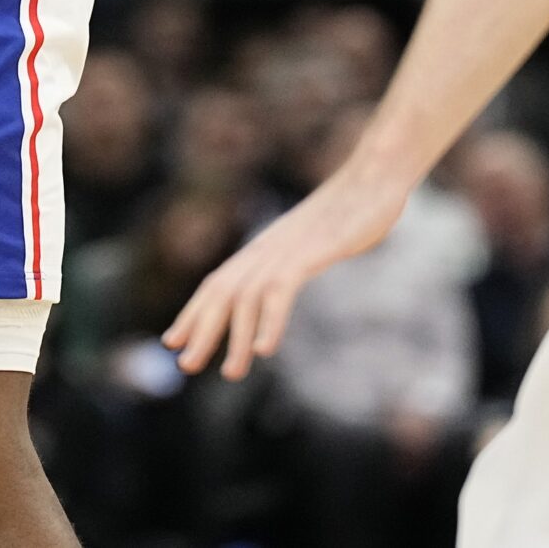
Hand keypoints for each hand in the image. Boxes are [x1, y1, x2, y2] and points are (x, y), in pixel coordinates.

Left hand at [163, 169, 409, 379]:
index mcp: (265, 246)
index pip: (218, 282)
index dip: (193, 312)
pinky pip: (282, 289)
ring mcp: (288, 248)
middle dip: (202, 329)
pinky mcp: (312, 250)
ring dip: (237, 338)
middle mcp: (267, 247)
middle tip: (186, 366)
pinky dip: (270, 320)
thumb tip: (283, 281)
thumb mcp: (315, 238)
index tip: (172, 341)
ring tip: (232, 373)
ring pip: (248, 296)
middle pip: (222, 291)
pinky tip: (265, 349)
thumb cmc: (351, 210)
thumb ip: (295, 258)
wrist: (376, 176)